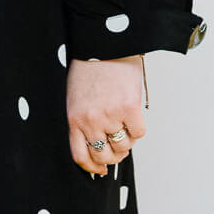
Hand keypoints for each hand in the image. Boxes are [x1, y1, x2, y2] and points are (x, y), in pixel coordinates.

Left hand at [66, 55, 144, 175]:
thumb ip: (83, 121)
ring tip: (124, 126)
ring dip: (127, 141)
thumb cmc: (88, 68)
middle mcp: (91, 121)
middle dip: (113, 156)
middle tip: (117, 146)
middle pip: (105, 156)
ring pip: (124, 147)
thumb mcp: (76, 97)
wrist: (103, 43)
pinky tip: (133, 117)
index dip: (92, 167)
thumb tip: (97, 145)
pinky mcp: (129, 108)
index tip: (99, 169)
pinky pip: (139, 133)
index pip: (81, 156)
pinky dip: (138, 129)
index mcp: (74, 119)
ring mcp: (110, 115)